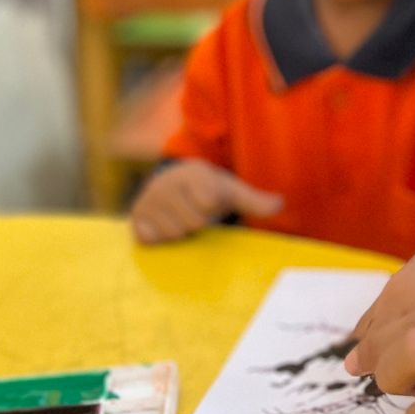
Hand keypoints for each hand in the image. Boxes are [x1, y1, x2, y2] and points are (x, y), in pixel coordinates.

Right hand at [130, 159, 282, 243]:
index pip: (209, 203)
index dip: (213, 208)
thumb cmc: (208, 190)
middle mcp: (166, 183)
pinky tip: (163, 225)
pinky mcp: (135, 217)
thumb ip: (254, 200)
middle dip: (198, 222)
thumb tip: (279, 204)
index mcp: (193, 174)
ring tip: (180, 217)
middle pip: (194, 223)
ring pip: (174, 234)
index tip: (210, 201)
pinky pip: (152, 240)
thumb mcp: (231, 191)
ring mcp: (148, 200)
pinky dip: (160, 237)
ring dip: (180, 232)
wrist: (173, 183)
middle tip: (194, 211)